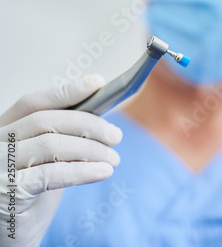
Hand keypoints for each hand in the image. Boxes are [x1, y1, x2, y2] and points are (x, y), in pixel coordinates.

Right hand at [0, 75, 121, 245]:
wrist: (11, 238)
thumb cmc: (31, 194)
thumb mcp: (47, 160)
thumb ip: (64, 137)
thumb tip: (102, 118)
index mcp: (3, 130)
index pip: (33, 102)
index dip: (67, 91)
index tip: (98, 84)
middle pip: (46, 120)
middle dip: (89, 125)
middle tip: (116, 136)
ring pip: (52, 145)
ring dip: (91, 150)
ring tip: (113, 159)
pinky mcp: (7, 191)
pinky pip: (51, 174)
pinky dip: (84, 171)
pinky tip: (104, 172)